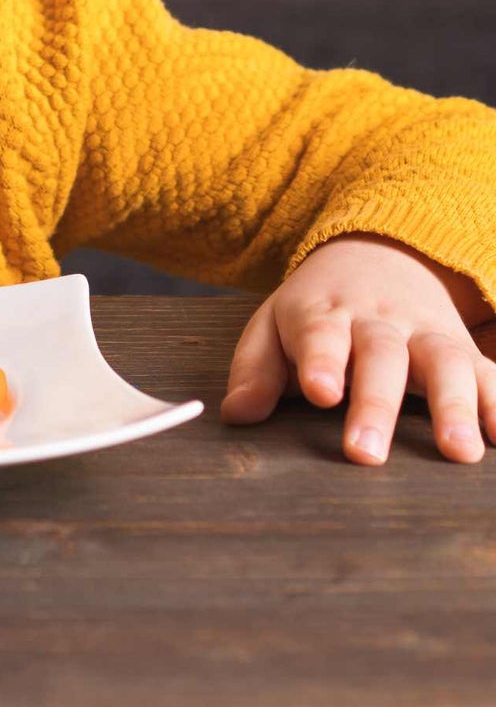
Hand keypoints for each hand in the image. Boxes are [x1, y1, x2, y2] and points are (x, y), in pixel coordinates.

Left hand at [221, 232, 495, 463]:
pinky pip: (490, 373)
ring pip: (444, 362)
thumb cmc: (315, 309)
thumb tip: (236, 414)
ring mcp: (426, 333)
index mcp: (323, 313)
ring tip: (458, 453)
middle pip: (380, 357)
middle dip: (375, 404)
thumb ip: (254, 370)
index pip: (319, 333)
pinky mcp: (464, 348)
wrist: (376, 254)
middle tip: (365, 453)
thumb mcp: (273, 325)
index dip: (320, 360)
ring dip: (453, 406)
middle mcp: (378, 321)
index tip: (320, 392)